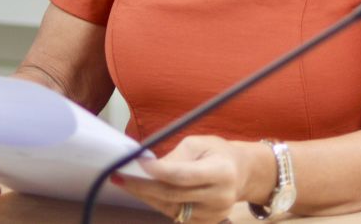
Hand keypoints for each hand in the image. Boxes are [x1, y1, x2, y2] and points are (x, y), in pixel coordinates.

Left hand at [113, 136, 259, 223]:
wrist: (241, 174)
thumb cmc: (217, 152)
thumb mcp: (199, 143)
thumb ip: (176, 156)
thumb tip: (148, 167)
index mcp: (221, 172)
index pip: (183, 175)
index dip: (158, 171)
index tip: (136, 163)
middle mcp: (220, 197)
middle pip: (173, 195)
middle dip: (142, 186)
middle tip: (119, 177)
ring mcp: (214, 214)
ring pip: (170, 208)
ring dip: (146, 196)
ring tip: (127, 183)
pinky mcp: (207, 223)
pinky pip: (175, 216)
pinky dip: (158, 204)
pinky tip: (147, 193)